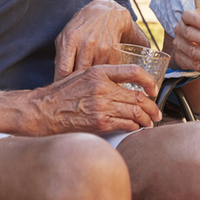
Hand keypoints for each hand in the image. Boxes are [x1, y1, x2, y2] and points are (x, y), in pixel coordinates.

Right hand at [32, 64, 161, 134]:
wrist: (42, 110)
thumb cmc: (60, 94)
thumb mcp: (82, 74)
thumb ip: (102, 76)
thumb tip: (123, 84)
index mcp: (100, 72)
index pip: (134, 72)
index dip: (149, 81)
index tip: (153, 89)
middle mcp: (102, 88)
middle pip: (138, 96)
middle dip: (152, 106)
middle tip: (156, 112)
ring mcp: (101, 106)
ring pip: (135, 112)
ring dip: (146, 119)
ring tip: (149, 122)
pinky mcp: (99, 123)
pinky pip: (125, 125)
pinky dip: (134, 127)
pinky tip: (135, 128)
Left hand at [54, 0, 148, 81]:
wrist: (106, 13)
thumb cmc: (81, 27)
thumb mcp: (65, 36)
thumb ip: (60, 57)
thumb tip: (58, 79)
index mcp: (70, 40)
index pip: (63, 70)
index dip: (61, 82)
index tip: (60, 88)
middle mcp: (86, 44)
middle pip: (78, 75)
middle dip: (74, 84)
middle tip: (72, 89)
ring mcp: (100, 48)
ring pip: (92, 75)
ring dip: (88, 81)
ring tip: (84, 82)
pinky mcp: (111, 52)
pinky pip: (102, 71)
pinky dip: (98, 75)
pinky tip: (96, 74)